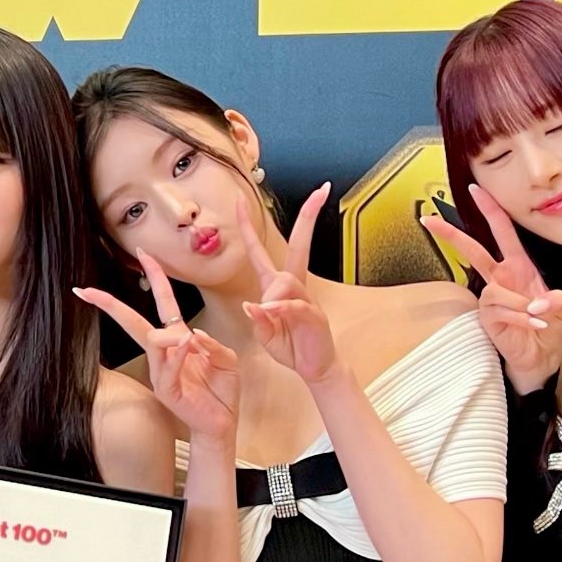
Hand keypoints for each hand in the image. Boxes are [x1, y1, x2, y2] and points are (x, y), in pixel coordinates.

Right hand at [74, 252, 238, 444]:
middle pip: (134, 322)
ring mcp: (161, 372)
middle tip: (88, 290)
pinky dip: (176, 356)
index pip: (163, 302)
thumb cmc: (221, 390)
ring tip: (183, 339)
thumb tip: (191, 335)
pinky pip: (166, 369)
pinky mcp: (166, 390)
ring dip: (167, 337)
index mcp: (178, 339)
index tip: (143, 253)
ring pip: (152, 344)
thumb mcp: (225, 359)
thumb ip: (212, 344)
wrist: (221, 423)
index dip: (155, 276)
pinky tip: (186, 348)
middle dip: (111, 305)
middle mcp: (164, 353)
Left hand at [235, 184, 337, 383]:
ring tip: (269, 314)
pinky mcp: (313, 316)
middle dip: (308, 218)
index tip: (241, 200)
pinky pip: (296, 305)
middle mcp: (294, 287)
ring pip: (287, 280)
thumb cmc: (291, 347)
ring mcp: (306, 299)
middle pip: (298, 246)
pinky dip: (282, 307)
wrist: (315, 368)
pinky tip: (273, 311)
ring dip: (274, 294)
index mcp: (277, 287)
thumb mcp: (265, 333)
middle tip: (320, 193)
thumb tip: (252, 304)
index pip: (260, 250)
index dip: (248, 226)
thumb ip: (258, 318)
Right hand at [422, 183, 561, 393]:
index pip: (502, 232)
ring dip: (522, 304)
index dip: (491, 210)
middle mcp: (501, 279)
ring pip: (496, 290)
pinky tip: (535, 325)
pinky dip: (521, 317)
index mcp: (519, 267)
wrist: (544, 357)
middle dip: (451, 234)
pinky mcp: (488, 317)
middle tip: (429, 220)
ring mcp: (492, 298)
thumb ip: (557, 299)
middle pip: (473, 250)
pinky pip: (501, 309)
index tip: (476, 190)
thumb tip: (541, 300)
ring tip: (540, 318)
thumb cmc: (551, 327)